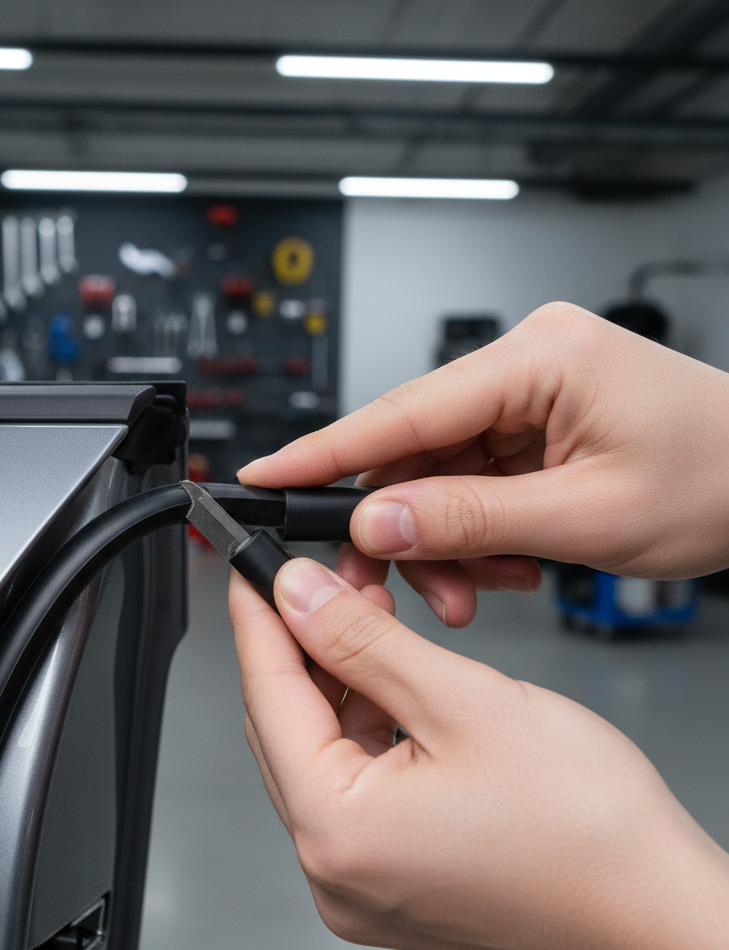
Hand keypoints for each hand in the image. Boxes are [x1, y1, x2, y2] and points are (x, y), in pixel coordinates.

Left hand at [230, 559, 728, 949]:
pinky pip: (356, 786)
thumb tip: (300, 596)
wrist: (662, 921)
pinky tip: (392, 677)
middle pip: (287, 725)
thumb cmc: (593, 836)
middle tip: (329, 578)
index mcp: (337, 833)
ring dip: (342, 678)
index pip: (265, 696)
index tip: (253, 571)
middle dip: (305, 642)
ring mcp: (365, 884)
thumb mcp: (462, 701)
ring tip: (371, 613)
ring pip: (324, 751)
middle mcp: (336, 872)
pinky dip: (368, 724)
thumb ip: (364, 643)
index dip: (258, 620)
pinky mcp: (396, 882)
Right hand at [239, 303, 728, 627]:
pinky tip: (497, 567)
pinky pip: (472, 479)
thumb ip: (470, 520)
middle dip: (399, 524)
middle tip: (390, 587)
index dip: (326, 451)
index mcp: (542, 359)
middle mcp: (526, 364)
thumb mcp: (588, 516)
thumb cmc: (723, 478)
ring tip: (469, 590)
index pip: (403, 408)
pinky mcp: (535, 421)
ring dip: (440, 539)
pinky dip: (471, 531)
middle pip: (414, 447)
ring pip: (437, 472)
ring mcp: (529, 392)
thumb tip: (378, 522)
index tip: (266, 475)